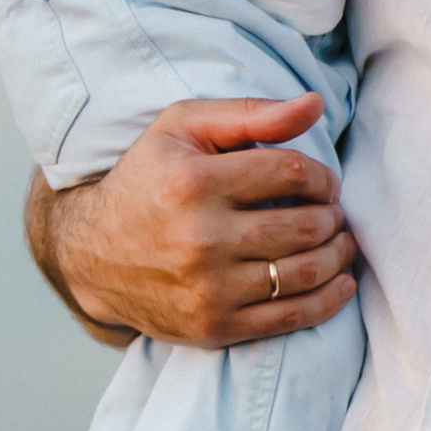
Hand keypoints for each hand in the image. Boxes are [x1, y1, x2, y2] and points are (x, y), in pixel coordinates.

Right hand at [37, 94, 358, 346]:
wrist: (90, 255)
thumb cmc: (147, 180)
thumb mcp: (183, 128)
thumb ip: (251, 113)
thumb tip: (315, 104)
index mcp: (194, 183)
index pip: (292, 173)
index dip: (321, 176)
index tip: (322, 182)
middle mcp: (200, 238)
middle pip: (305, 225)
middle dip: (332, 216)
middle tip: (331, 213)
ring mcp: (208, 289)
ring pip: (306, 272)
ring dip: (338, 255)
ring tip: (339, 241)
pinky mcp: (213, 326)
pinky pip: (292, 318)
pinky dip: (329, 300)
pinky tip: (341, 282)